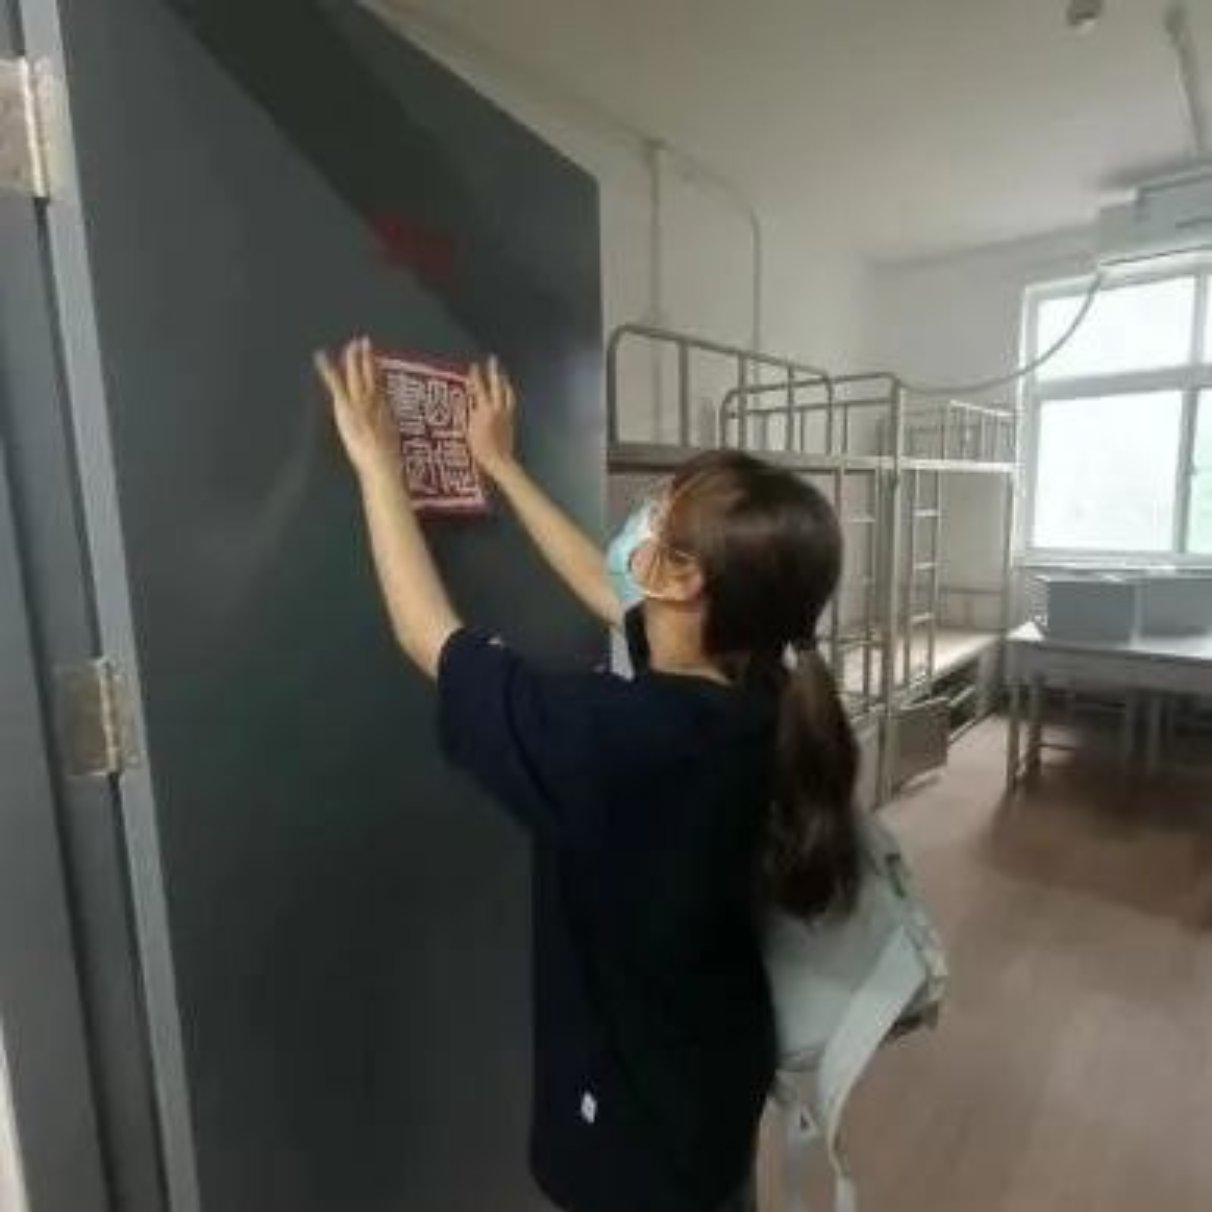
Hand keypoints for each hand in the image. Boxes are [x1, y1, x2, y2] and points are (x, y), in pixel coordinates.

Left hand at [315, 337, 398, 478]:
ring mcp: (360, 403)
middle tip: (364, 341)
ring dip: (354, 358)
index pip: (381, 385)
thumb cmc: (386, 461)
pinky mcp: (346, 406)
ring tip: (351, 344)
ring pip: (357, 374)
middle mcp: (374, 402)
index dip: (378, 370)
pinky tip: (321, 357)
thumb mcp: (390, 447)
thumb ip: (385, 438)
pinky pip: (336, 383)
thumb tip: (384, 441)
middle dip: (367, 357)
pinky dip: (328, 369)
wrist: (380, 462)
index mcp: (385, 412)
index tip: (375, 359)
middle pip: (371, 375)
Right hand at [467, 357, 516, 479]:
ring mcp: (507, 414)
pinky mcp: (512, 420)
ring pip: (508, 393)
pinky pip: (511, 402)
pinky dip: (509, 394)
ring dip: (504, 382)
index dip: (476, 376)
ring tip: (503, 375)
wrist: (499, 460)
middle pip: (497, 385)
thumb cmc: (480, 449)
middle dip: (494, 371)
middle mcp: (498, 409)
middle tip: (493, 359)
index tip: (474, 365)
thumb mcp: (469, 430)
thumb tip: (469, 402)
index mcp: (485, 410)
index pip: (479, 388)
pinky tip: (508, 394)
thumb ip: (469, 414)